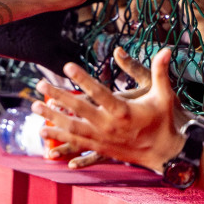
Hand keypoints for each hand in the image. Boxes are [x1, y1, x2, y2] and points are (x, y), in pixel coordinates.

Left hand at [33, 48, 185, 172]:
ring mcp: (104, 140)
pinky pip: (77, 144)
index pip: (99, 92)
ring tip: (34, 108)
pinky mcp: (102, 149)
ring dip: (52, 119)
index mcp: (123, 111)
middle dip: (57, 96)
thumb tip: (166, 49)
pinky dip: (60, 139)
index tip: (67, 66)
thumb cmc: (165, 120)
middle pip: (78, 111)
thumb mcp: (165, 94)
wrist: (168, 153)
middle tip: (40, 84)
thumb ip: (160, 71)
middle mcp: (110, 127)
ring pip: (72, 129)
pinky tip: (46, 136)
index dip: (82, 79)